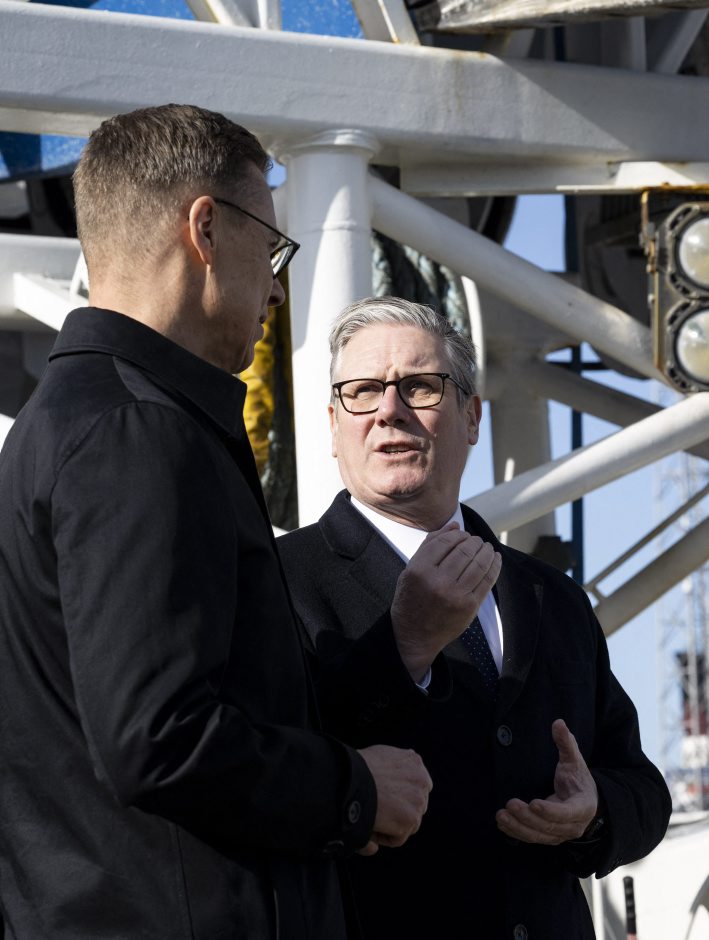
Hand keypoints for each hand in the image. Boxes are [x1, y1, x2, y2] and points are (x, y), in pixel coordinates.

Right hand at [357, 744, 432, 855]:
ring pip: (407, 822)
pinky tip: (371, 825)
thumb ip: (396, 763)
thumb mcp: (381, 754)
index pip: (415, 785)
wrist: (350, 779)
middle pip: (414, 804)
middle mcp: (422, 779)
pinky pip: (398, 838)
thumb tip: (407, 764)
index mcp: (414, 761)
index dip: (399, 794)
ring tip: (372, 816)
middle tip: (376, 808)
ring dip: (391, 825)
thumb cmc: (358, 767)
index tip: (383, 797)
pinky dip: (384, 837)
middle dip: (397, 809)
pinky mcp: (411, 819)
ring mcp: (419, 800)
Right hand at [391, 523, 500, 680]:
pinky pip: (487, 580)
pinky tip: (495, 558)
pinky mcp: (469, 606)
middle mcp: (437, 582)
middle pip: (464, 551)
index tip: (463, 534)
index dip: (458, 534)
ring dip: (486, 551)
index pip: (445, 542)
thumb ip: (430, 545)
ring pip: (478, 563)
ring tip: (487, 547)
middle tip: (477, 541)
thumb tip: (455, 525)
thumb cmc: (411, 599)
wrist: (415, 635)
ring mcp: (455, 595)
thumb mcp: (411, 570)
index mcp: (419, 570)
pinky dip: (494, 566)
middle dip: (474, 541)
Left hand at [495, 719, 597, 844]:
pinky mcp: (549, 837)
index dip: (551, 811)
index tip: (534, 803)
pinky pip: (532, 838)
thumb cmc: (578, 779)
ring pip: (538, 836)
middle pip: (549, 826)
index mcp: (583, 807)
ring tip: (500, 816)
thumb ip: (566, 743)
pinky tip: (502, 824)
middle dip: (528, 817)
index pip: (567, 812)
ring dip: (518, 827)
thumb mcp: (575, 760)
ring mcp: (560, 835)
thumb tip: (558, 722)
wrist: (586, 801)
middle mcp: (572, 826)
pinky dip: (516, 833)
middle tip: (510, 804)